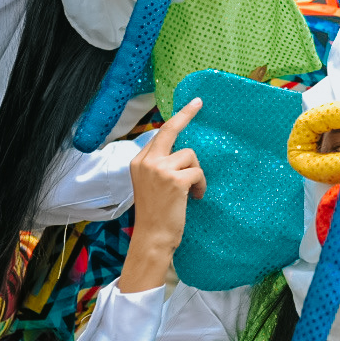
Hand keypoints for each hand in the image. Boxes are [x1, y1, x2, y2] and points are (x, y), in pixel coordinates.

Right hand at [118, 98, 206, 292]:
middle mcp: (146, 162)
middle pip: (170, 130)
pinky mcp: (174, 180)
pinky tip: (196, 197)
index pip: (160, 133)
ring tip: (192, 192)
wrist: (152, 238)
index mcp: (138, 161)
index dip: (177, 120)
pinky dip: (201, 184)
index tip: (191, 105)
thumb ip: (160, 166)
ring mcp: (159, 169)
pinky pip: (197, 172)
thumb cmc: (155, 214)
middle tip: (199, 102)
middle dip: (186, 114)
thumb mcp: (151, 185)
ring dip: (196, 173)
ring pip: (190, 156)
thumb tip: (183, 151)